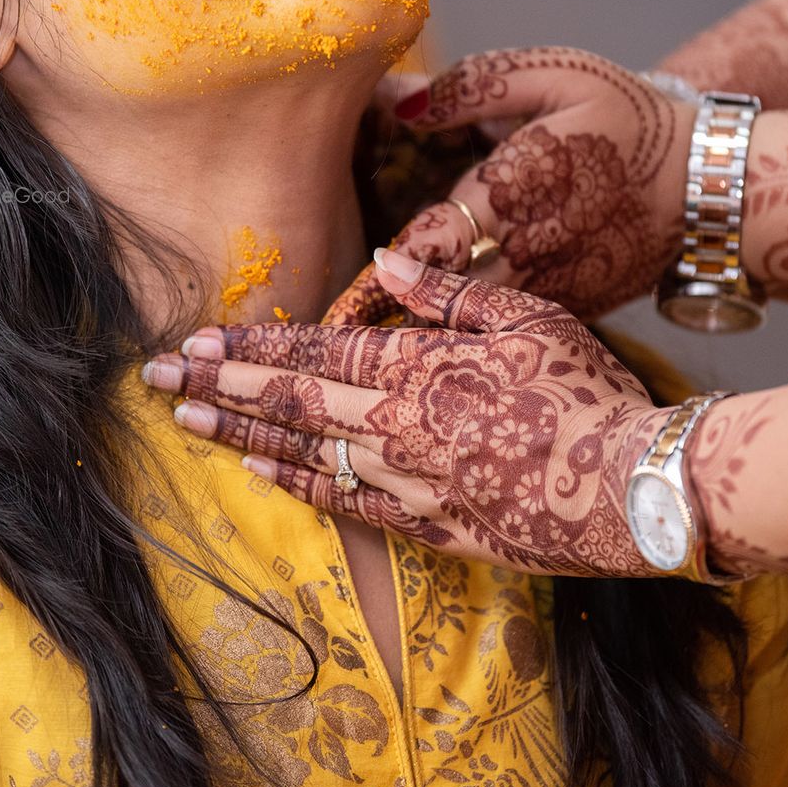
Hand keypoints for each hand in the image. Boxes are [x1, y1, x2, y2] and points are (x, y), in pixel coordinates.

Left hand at [142, 250, 664, 576]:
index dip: (249, 347)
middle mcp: (396, 427)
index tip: (194, 340)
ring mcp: (407, 483)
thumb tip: (385, 259)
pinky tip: (260, 473)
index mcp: (418, 370)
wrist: (632, 487)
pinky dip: (296, 486)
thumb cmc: (585, 391)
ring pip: (302, 454)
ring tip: (185, 421)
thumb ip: (448, 293)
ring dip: (239, 433)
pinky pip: (345, 505)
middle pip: (288, 403)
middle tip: (155, 378)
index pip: (312, 356)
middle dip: (217, 385)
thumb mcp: (526, 317)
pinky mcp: (429, 527)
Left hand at [331, 47, 693, 324]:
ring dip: (421, 331)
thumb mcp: (558, 76)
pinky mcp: (562, 315)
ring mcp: (545, 295)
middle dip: (390, 315)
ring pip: (465, 326)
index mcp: (513, 192)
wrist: (708, 190)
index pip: (429, 243)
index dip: (385, 268)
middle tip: (339, 334)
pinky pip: (500, 333)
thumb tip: (398, 103)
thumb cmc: (627, 121)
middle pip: (438, 300)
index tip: (351, 286)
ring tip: (373, 349)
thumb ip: (473, 86)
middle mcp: (523, 255)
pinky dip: (465, 338)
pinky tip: (434, 343)